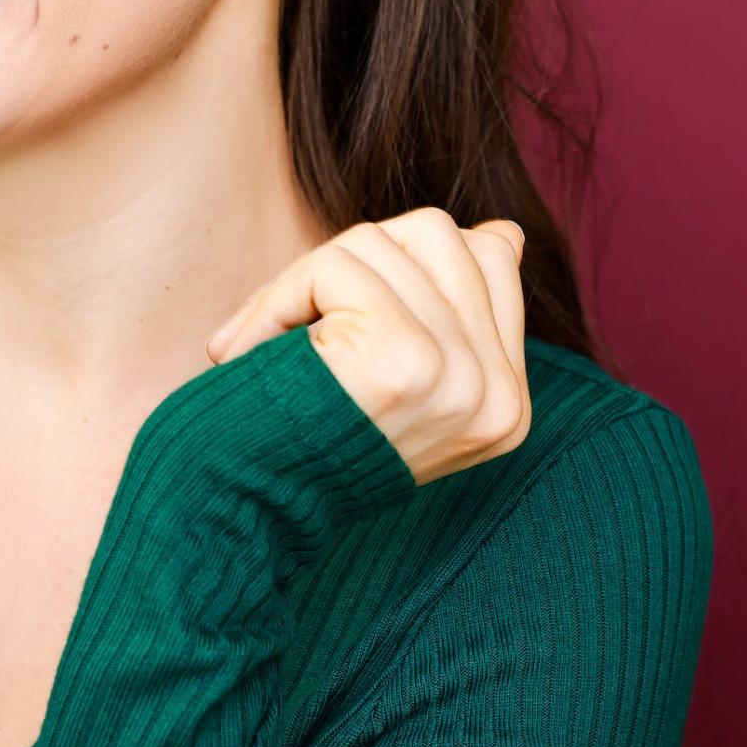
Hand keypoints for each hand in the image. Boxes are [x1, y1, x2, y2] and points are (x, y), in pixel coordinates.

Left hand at [204, 207, 530, 485]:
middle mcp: (498, 397)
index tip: (347, 320)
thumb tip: (505, 232)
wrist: (240, 514)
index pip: (492, 256)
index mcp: (506, 404)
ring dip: (309, 276)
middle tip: (298, 321)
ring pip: (384, 241)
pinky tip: (252, 347)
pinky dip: (281, 294)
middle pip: (439, 235)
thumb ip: (447, 307)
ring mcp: (461, 380)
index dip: (402, 260)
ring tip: (274, 338)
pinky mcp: (406, 361)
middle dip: (354, 258)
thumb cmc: (299, 437)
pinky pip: (339, 266)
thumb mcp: (393, 377)